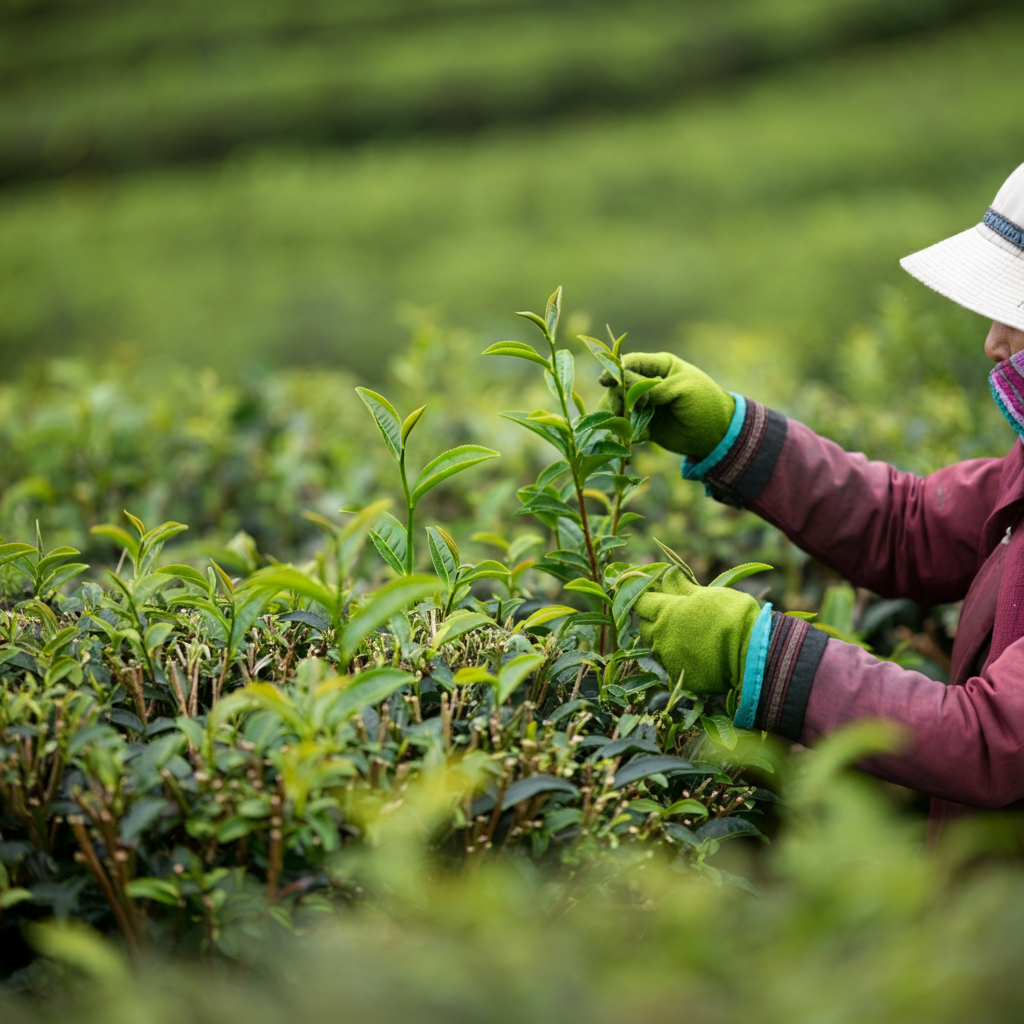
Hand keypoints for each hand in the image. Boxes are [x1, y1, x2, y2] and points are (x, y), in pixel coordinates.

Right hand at [598, 352, 733, 457]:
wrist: (717, 435)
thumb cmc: (704, 404)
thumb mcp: (681, 389)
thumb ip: (651, 387)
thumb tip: (620, 382)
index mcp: (659, 367)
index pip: (631, 362)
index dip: (616, 370)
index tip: (605, 381)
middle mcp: (648, 383)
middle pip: (618, 386)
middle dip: (616, 398)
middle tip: (620, 412)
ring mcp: (644, 404)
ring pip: (617, 406)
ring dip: (617, 416)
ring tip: (625, 428)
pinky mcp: (643, 424)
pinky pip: (625, 426)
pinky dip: (626, 432)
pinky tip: (640, 438)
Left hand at [636, 568, 760, 693]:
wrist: (754, 652)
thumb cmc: (734, 615)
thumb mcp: (708, 594)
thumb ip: (682, 587)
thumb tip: (667, 574)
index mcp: (667, 612)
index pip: (642, 603)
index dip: (648, 599)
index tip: (655, 597)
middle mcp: (661, 637)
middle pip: (645, 627)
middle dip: (654, 622)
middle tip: (674, 618)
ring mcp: (669, 660)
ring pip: (657, 649)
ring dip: (666, 642)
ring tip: (687, 638)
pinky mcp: (681, 680)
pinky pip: (673, 669)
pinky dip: (681, 662)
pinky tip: (697, 658)